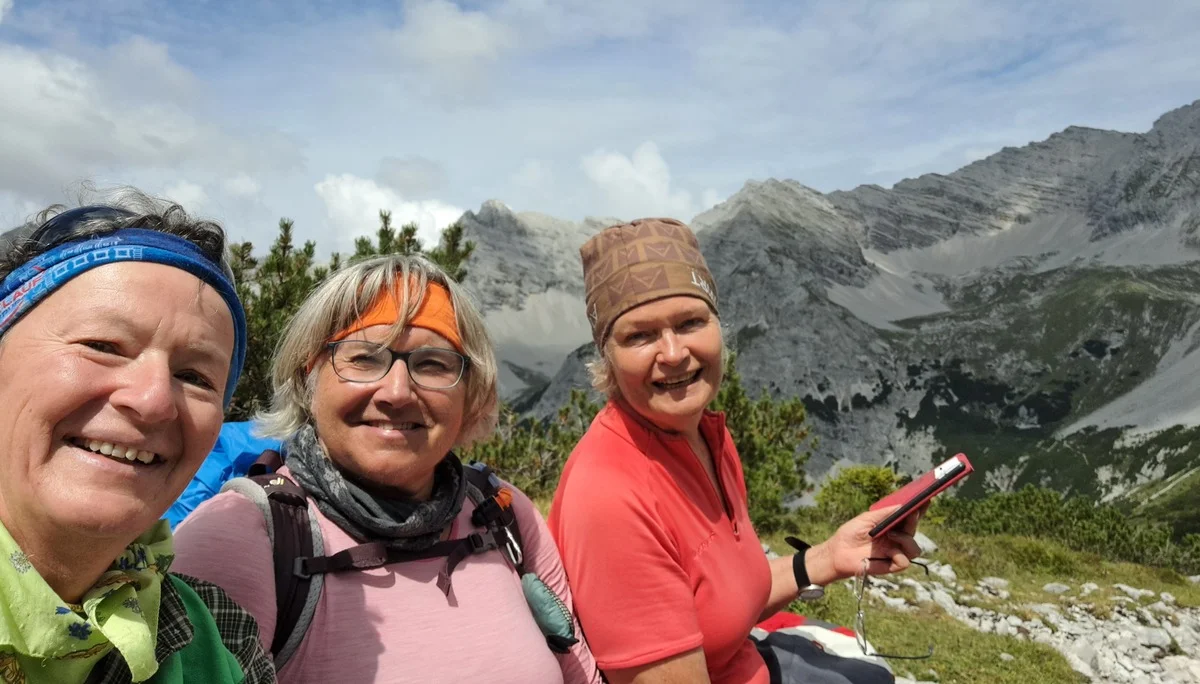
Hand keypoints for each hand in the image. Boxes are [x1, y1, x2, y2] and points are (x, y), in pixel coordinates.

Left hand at [804, 504, 926, 585]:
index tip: (926, 498)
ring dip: (906, 539)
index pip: (909, 518)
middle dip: (915, 520)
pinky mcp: (891, 565)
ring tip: (891, 534)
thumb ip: (884, 513)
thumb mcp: (866, 519)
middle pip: (913, 530)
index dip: (919, 509)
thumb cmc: (850, 534)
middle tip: (912, 512)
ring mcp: (894, 552)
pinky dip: (898, 554)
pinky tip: (887, 551)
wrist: (837, 552)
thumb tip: (903, 506)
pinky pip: (904, 561)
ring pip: (914, 548)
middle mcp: (896, 539)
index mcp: (891, 526)